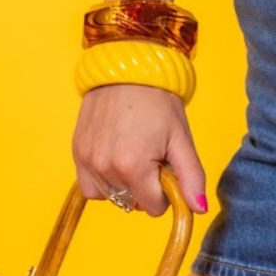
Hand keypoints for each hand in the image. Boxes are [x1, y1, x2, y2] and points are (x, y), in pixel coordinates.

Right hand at [72, 84, 207, 217]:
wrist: (128, 66)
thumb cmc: (158, 100)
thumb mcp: (181, 137)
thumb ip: (191, 176)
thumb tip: (199, 209)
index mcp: (134, 166)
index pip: (153, 207)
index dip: (164, 191)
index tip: (165, 166)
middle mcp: (106, 168)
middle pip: (131, 202)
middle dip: (145, 186)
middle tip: (150, 153)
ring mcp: (88, 161)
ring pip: (112, 197)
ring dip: (124, 184)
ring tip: (133, 151)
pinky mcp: (76, 153)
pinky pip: (89, 186)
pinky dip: (103, 180)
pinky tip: (115, 158)